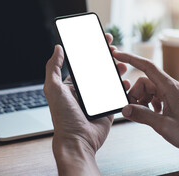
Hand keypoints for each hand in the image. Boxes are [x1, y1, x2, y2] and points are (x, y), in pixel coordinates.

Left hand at [44, 33, 129, 174]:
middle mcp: (85, 91)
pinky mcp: (108, 108)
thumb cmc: (63, 116)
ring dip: (116, 70)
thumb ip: (54, 67)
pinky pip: (117, 94)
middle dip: (107, 58)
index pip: (83, 63)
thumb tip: (57, 48)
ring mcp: (97, 99)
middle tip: (114, 50)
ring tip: (121, 65)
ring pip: (109, 80)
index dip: (92, 50)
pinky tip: (125, 82)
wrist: (77, 140)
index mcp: (72, 84)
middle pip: (98, 69)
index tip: (100, 39)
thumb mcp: (53, 88)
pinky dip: (123, 87)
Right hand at [113, 51, 178, 161]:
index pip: (146, 66)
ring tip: (144, 115)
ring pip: (150, 90)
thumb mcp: (162, 125)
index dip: (131, 58)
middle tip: (132, 109)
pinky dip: (151, 104)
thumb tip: (125, 109)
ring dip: (143, 101)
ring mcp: (174, 93)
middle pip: (145, 82)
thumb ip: (142, 115)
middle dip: (135, 94)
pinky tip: (154, 115)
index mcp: (170, 87)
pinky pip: (157, 96)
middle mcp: (172, 87)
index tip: (118, 54)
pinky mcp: (175, 101)